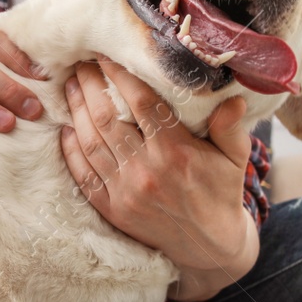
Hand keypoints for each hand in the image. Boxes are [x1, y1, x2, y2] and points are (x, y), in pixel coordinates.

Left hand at [58, 55, 256, 283]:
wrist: (209, 247)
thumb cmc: (221, 192)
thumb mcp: (235, 158)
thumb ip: (230, 127)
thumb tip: (234, 98)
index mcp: (176, 152)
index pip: (141, 102)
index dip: (120, 74)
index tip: (107, 55)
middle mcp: (146, 170)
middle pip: (107, 117)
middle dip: (89, 86)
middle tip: (80, 63)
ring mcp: (125, 192)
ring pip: (90, 142)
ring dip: (75, 111)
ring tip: (70, 87)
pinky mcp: (112, 209)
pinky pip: (83, 174)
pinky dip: (71, 149)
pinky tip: (66, 128)